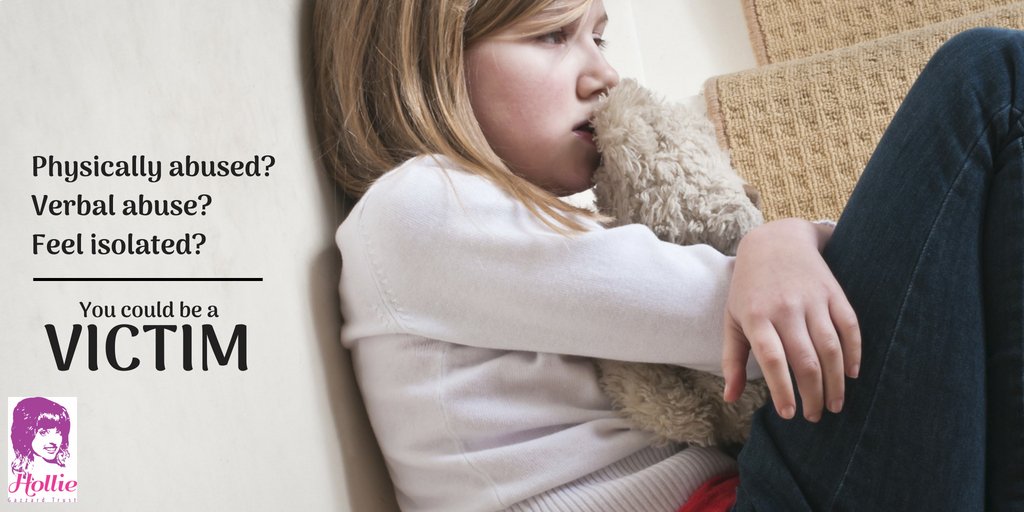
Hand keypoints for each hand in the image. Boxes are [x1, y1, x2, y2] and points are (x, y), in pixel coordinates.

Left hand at [721, 218, 860, 421]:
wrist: (776, 241)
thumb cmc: (749, 288)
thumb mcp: (733, 319)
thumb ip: (732, 360)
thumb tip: (730, 398)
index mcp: (757, 317)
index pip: (772, 359)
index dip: (782, 389)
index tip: (789, 414)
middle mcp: (786, 308)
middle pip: (805, 359)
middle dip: (812, 394)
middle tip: (815, 415)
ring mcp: (812, 299)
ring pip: (830, 348)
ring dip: (836, 381)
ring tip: (835, 404)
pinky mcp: (834, 292)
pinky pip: (849, 327)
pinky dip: (854, 353)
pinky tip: (852, 374)